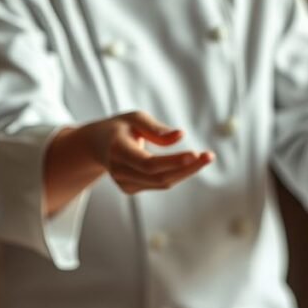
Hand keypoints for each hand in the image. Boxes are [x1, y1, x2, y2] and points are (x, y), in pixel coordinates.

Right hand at [83, 111, 213, 194]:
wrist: (97, 145)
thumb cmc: (120, 127)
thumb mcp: (135, 118)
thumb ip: (156, 129)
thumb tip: (180, 136)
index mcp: (117, 150)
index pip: (148, 163)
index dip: (172, 162)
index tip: (194, 154)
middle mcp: (119, 171)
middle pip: (159, 177)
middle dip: (187, 168)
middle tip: (209, 156)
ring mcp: (124, 183)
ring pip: (162, 183)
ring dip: (186, 172)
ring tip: (206, 158)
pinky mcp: (131, 189)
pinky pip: (160, 183)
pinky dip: (177, 173)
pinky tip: (188, 163)